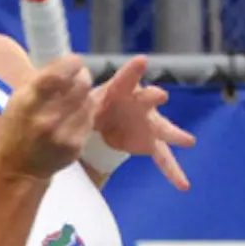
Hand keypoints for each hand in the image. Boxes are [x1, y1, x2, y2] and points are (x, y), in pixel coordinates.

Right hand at [0, 55, 95, 179]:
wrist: (17, 169)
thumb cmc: (15, 128)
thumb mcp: (18, 98)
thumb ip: (42, 78)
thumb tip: (70, 61)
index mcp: (28, 103)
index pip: (59, 75)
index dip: (72, 64)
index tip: (75, 61)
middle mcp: (47, 119)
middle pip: (81, 85)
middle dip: (82, 77)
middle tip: (79, 77)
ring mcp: (63, 135)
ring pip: (89, 100)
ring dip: (84, 95)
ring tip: (73, 99)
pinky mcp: (76, 147)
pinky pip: (90, 119)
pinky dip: (85, 113)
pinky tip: (73, 116)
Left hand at [89, 56, 196, 189]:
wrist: (108, 119)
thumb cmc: (98, 104)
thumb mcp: (84, 101)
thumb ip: (76, 100)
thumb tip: (56, 90)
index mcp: (122, 89)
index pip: (126, 78)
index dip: (132, 70)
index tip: (141, 61)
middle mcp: (141, 103)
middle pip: (147, 100)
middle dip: (152, 97)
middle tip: (159, 95)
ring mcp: (150, 123)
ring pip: (163, 129)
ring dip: (173, 133)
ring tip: (188, 140)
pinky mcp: (152, 143)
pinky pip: (164, 158)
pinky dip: (173, 171)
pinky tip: (183, 185)